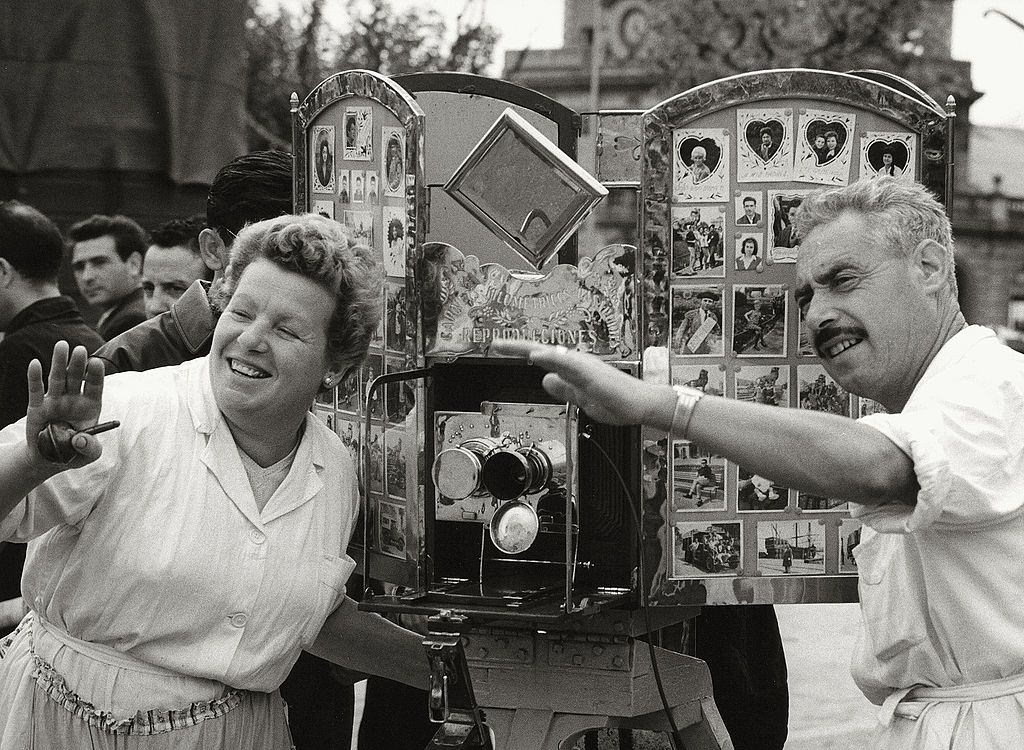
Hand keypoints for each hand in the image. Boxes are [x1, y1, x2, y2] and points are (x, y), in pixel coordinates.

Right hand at [25, 342, 105, 468]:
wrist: (50, 459)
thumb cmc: (74, 453)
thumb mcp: (89, 455)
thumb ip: (90, 448)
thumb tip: (79, 440)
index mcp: (90, 406)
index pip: (94, 386)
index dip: (95, 375)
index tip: (96, 363)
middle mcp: (73, 399)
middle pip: (76, 378)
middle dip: (78, 364)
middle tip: (80, 349)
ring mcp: (55, 401)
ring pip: (57, 379)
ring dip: (59, 362)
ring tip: (62, 345)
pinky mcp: (36, 407)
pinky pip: (36, 390)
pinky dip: (35, 377)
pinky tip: (36, 363)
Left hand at [489, 340, 668, 427]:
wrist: (641, 406)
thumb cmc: (617, 401)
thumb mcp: (581, 398)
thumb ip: (563, 389)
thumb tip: (545, 380)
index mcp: (573, 369)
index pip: (542, 359)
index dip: (520, 352)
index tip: (500, 348)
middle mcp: (576, 363)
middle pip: (542, 352)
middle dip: (518, 347)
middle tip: (495, 344)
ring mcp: (584, 367)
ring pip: (553, 355)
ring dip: (530, 350)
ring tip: (508, 347)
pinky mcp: (592, 374)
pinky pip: (569, 365)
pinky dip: (553, 360)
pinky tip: (538, 357)